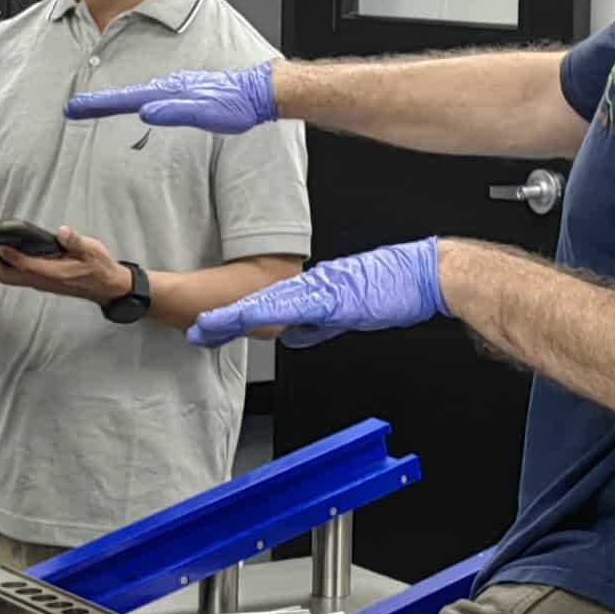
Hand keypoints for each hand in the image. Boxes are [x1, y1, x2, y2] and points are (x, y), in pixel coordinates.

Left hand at [0, 225, 131, 307]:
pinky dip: (6, 270)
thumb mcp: (92, 250)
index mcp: (54, 272)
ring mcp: (42, 284)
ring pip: (12, 279)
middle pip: (10, 276)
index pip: (24, 264)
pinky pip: (18, 278)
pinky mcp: (43, 283)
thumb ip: (75, 241)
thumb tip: (62, 232)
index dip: (7, 254)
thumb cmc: (100, 268)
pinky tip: (3, 258)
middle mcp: (44, 281)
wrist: (108, 287)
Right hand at [63, 62, 275, 133]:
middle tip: (74, 108)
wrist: (257, 93)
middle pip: (125, 95)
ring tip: (96, 107)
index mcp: (168, 91)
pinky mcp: (184, 93)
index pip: (125, 99)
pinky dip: (135, 100)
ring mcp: (175, 88)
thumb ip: (174, 112)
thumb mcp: (204, 113)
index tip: (75, 108)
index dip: (99, 104)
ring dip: (115, 101)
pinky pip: (151, 96)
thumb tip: (145, 112)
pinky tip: (137, 105)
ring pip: (137, 94)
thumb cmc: (234, 105)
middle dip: (99, 102)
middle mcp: (168, 86)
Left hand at [187, 239, 447, 348]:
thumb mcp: (347, 314)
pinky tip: (245, 317)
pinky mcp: (330, 295)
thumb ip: (318, 325)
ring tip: (205, 326)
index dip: (233, 319)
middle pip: (255, 303)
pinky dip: (266, 312)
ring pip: (266, 302)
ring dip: (233, 316)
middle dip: (222, 319)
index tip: (210, 331)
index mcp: (310, 292)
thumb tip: (294, 338)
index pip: (263, 307)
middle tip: (193, 330)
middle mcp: (308, 286)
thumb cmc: (391, 290)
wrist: (421, 275)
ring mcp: (317, 289)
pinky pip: (291, 306)